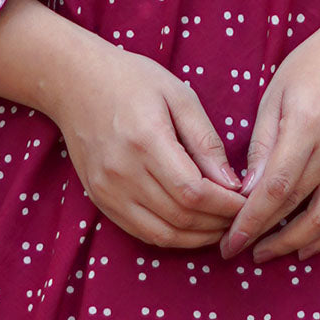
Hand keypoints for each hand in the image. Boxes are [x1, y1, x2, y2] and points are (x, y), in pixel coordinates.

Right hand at [45, 38, 244, 248]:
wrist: (73, 82)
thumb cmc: (131, 81)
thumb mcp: (178, 96)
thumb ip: (206, 141)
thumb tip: (233, 184)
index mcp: (146, 141)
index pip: (194, 192)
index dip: (225, 205)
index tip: (246, 202)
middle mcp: (123, 172)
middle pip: (181, 217)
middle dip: (218, 224)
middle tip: (240, 217)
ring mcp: (108, 190)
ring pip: (162, 234)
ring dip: (198, 238)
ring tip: (221, 227)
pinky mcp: (100, 200)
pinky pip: (141, 232)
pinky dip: (172, 237)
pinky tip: (192, 228)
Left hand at [220, 8, 319, 262]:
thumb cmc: (314, 66)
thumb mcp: (275, 95)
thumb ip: (261, 145)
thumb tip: (245, 193)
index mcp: (308, 126)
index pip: (274, 189)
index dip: (250, 222)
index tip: (229, 242)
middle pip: (298, 209)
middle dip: (265, 237)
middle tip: (240, 251)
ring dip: (296, 245)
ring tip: (268, 252)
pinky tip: (306, 247)